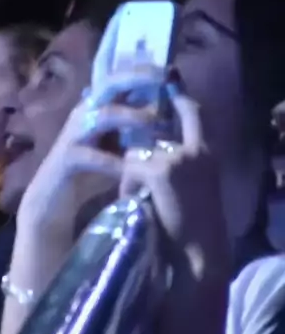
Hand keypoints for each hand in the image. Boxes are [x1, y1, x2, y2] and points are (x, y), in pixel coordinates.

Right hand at [17, 67, 160, 245]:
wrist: (52, 200)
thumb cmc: (89, 172)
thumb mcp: (116, 144)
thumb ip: (135, 127)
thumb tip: (168, 113)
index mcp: (96, 106)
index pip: (116, 75)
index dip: (138, 66)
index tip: (167, 64)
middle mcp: (85, 113)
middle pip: (109, 84)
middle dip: (137, 78)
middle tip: (164, 79)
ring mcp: (75, 134)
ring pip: (104, 115)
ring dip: (131, 116)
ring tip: (154, 122)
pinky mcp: (68, 158)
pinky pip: (93, 156)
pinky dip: (115, 162)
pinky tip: (133, 169)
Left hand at [120, 85, 230, 281]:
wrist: (199, 252)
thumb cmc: (192, 225)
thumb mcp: (191, 184)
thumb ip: (175, 162)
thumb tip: (147, 148)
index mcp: (206, 151)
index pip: (193, 111)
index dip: (178, 97)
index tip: (165, 82)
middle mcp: (195, 149)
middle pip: (154, 130)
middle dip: (136, 142)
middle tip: (128, 156)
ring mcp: (177, 158)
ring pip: (136, 151)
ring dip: (129, 172)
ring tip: (137, 196)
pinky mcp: (160, 171)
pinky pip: (129, 168)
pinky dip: (126, 186)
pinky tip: (133, 202)